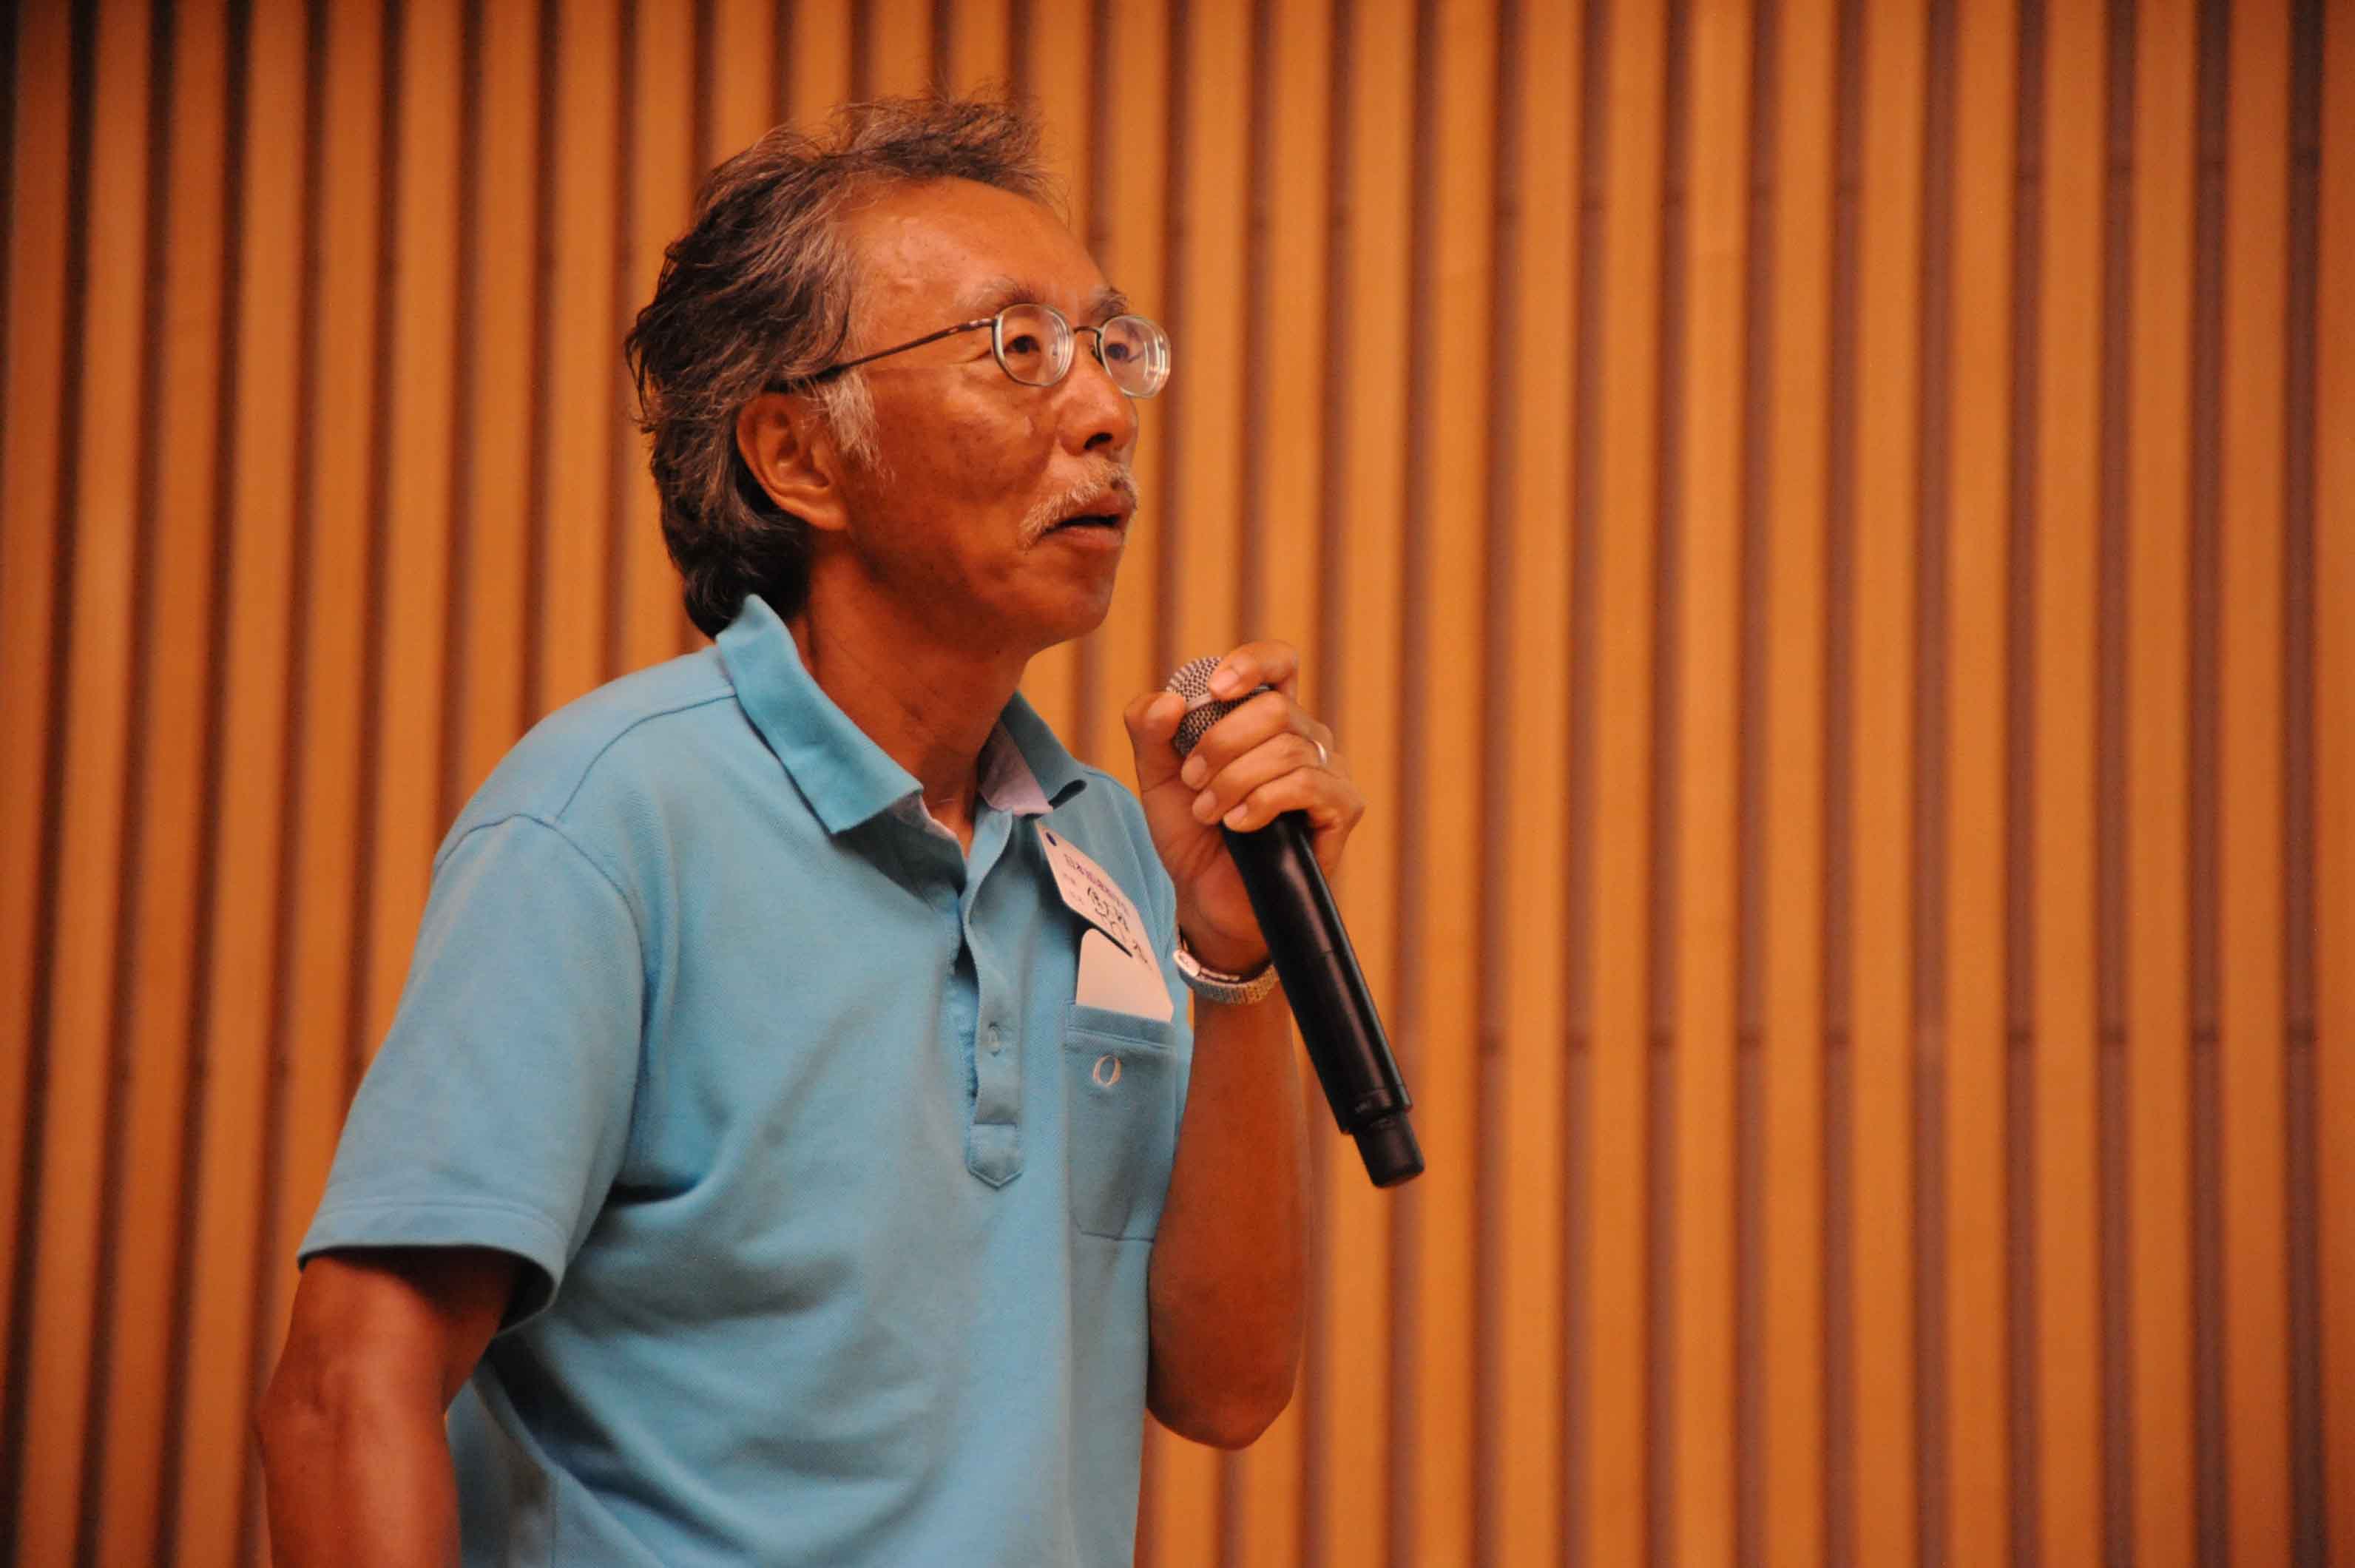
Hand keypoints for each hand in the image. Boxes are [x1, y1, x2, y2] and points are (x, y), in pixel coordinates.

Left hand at [1122, 641, 1365, 975]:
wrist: (1210, 901)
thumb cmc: (1193, 835)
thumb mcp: (1157, 778)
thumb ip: (1149, 731)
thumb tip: (1168, 700)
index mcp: (1265, 718)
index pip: (1278, 663)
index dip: (1251, 662)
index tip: (1213, 688)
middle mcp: (1304, 736)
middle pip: (1274, 707)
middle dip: (1221, 743)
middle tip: (1192, 781)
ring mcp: (1328, 771)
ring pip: (1286, 748)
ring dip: (1233, 781)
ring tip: (1208, 814)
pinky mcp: (1341, 808)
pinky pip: (1307, 783)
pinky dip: (1263, 801)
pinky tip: (1239, 825)